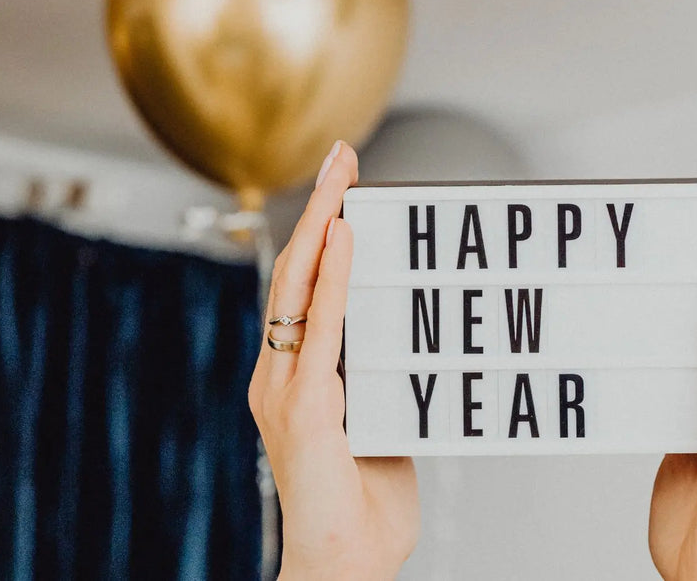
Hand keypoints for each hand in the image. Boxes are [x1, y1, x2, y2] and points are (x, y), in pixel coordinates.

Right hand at [248, 142, 418, 579]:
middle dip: (320, 210)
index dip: (323, 237)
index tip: (348, 190)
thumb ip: (385, 384)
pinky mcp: (299, 408)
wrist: (343, 565)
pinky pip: (318, 330)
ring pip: (298, 290)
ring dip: (322, 228)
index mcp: (296, 378)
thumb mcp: (382, 427)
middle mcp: (280, 375)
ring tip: (343, 179)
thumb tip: (416, 348)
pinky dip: (330, 281)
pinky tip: (342, 241)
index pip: (306, 291)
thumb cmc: (366, 506)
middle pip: (295, 274)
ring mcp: (284, 390)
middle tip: (344, 157)